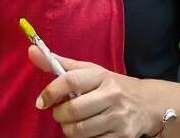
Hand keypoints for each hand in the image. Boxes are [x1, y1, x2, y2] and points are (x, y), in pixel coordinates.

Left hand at [29, 46, 160, 137]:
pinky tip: (86, 130)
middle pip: (73, 110)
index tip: (41, 101)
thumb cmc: (110, 86)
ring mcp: (118, 117)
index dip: (51, 91)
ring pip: (80, 130)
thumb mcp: (90, 71)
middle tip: (60, 112)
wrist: (147, 104)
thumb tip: (31, 50)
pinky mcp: (122, 136)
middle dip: (59, 114)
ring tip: (71, 122)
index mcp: (101, 76)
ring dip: (68, 129)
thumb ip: (60, 64)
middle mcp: (111, 95)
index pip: (70, 80)